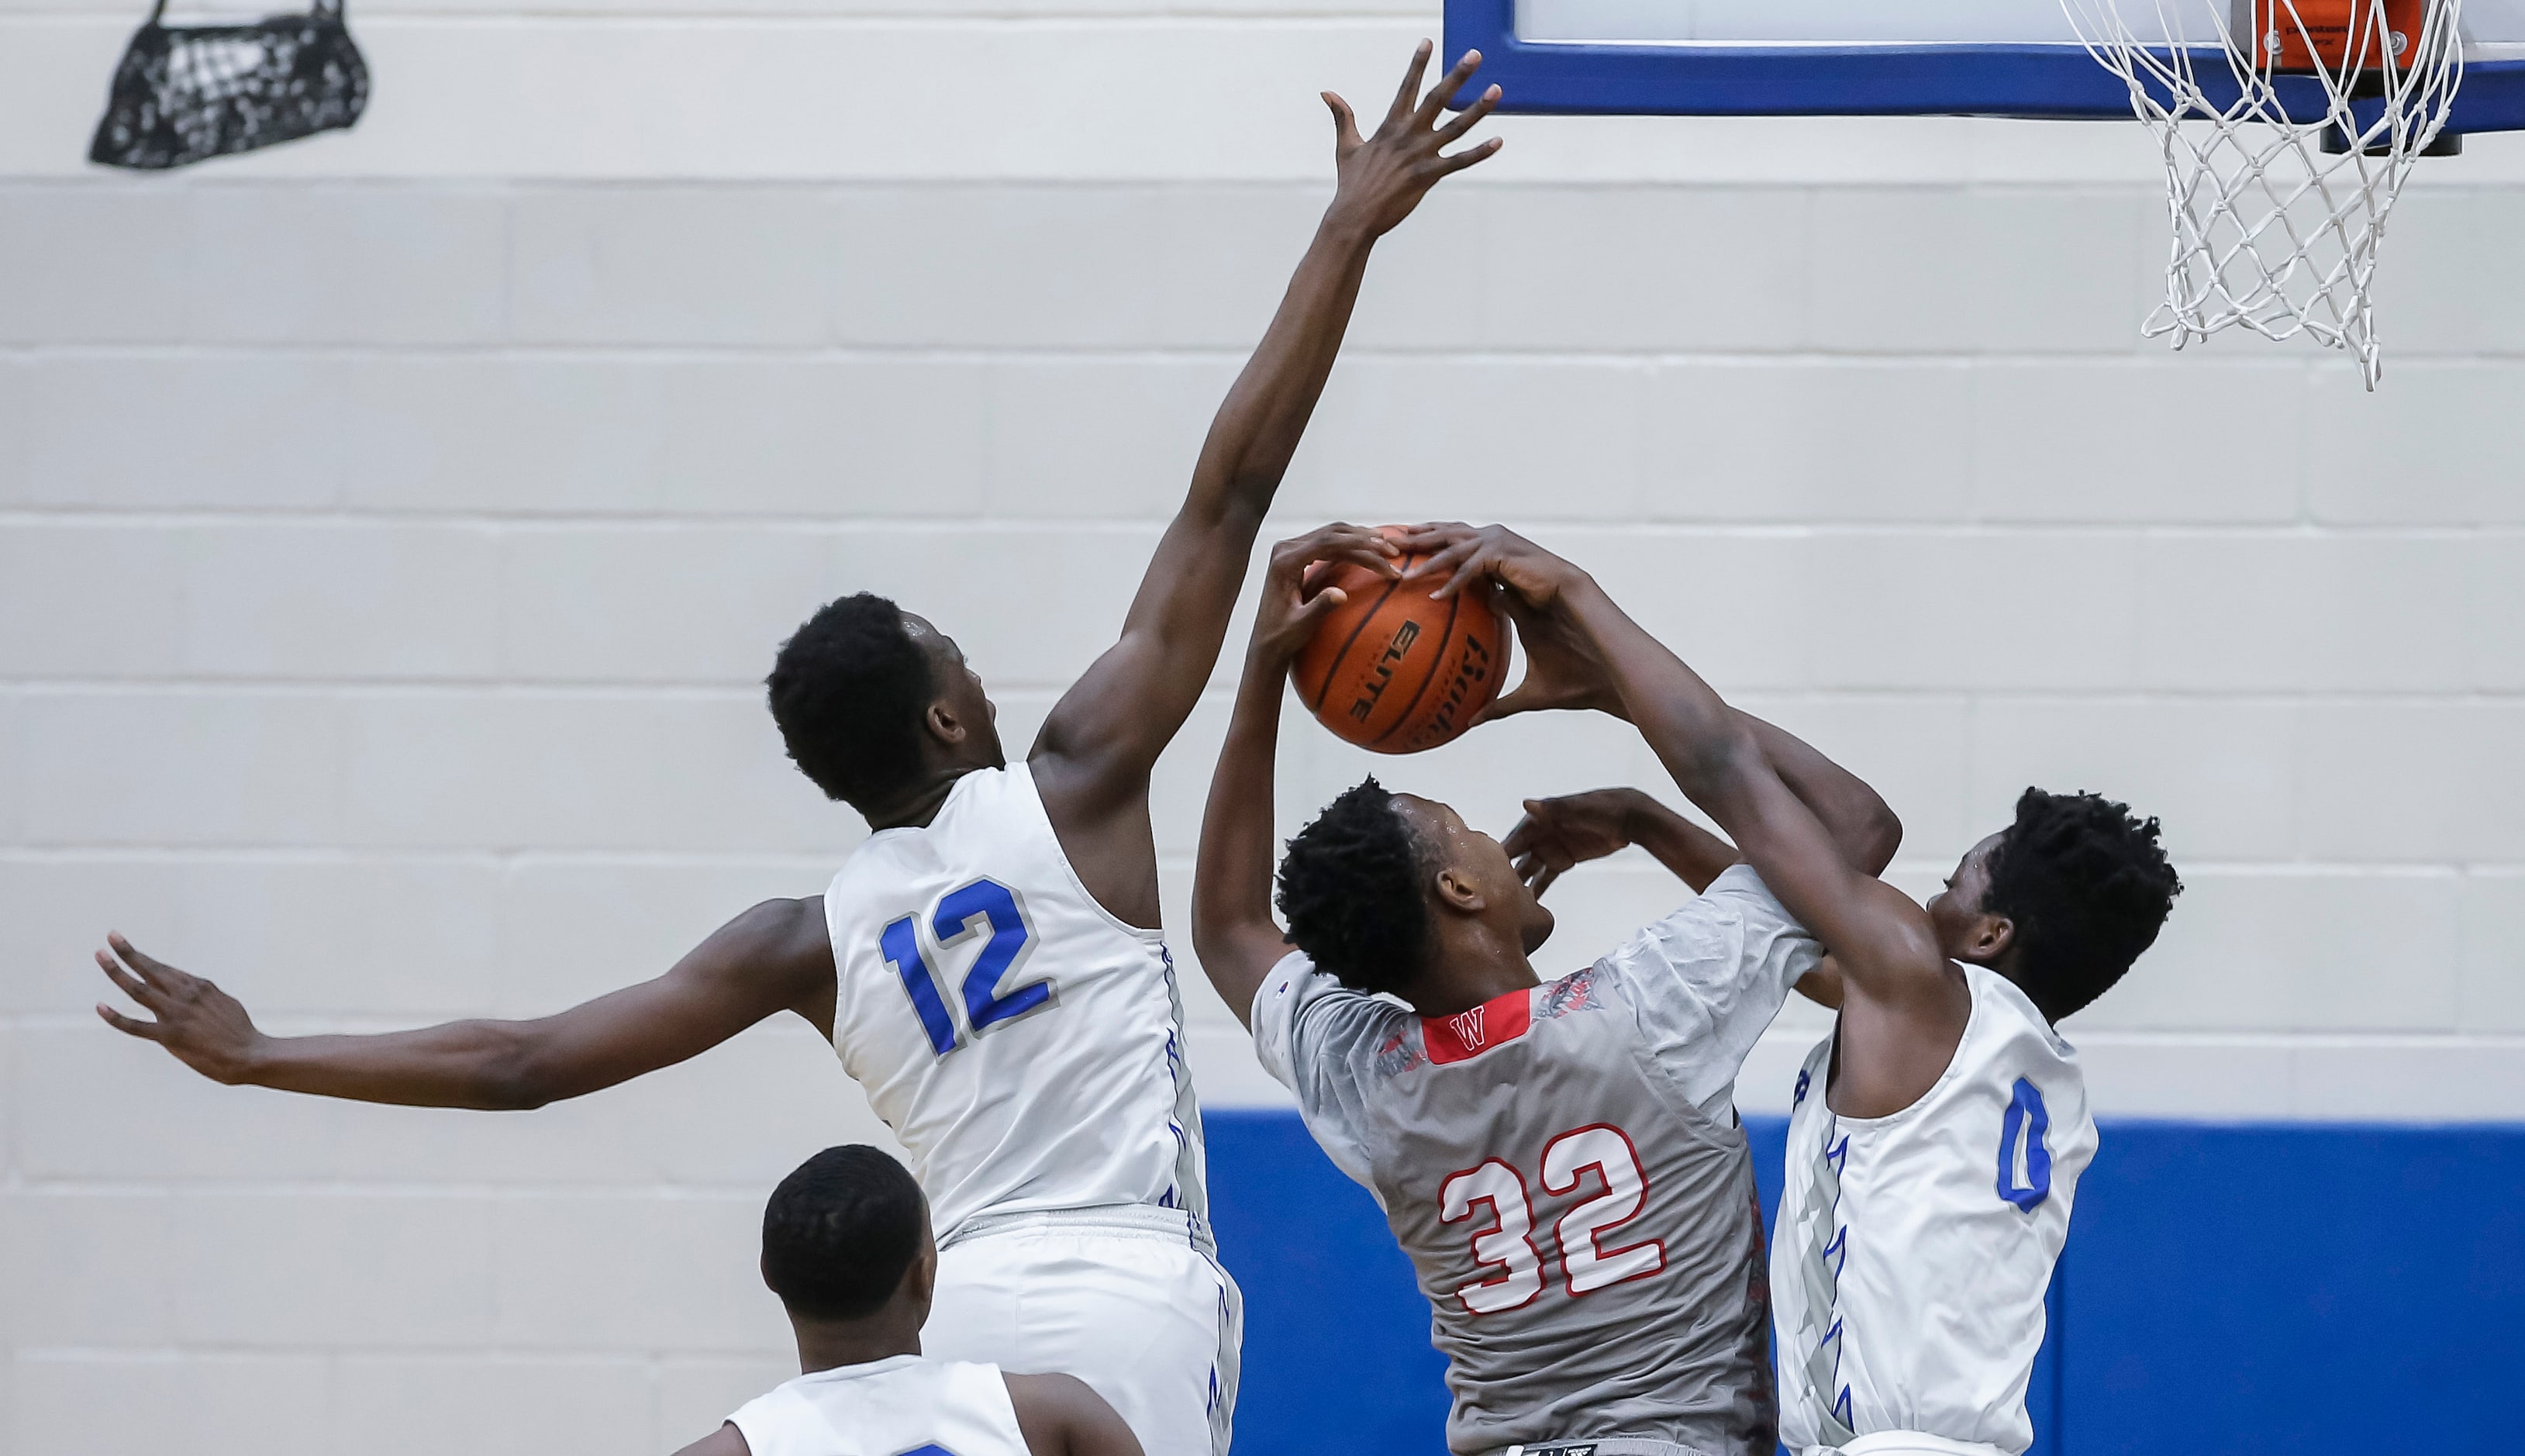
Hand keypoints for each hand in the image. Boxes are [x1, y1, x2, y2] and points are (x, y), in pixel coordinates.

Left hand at [94, 933, 264, 1084]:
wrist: (249, 1054)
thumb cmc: (240, 1031)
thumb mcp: (224, 1002)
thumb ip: (203, 995)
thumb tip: (192, 990)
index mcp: (199, 986)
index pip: (164, 968)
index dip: (143, 957)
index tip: (126, 947)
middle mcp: (185, 995)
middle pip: (150, 969)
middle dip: (128, 952)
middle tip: (111, 937)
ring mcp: (175, 1014)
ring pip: (139, 989)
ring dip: (117, 972)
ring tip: (101, 956)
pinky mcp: (169, 1036)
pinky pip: (136, 1025)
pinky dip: (116, 1017)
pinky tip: (100, 1007)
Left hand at [1249, 523, 1399, 668]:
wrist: (1265, 642)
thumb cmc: (1283, 637)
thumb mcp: (1301, 626)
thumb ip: (1319, 608)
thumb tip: (1341, 594)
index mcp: (1285, 562)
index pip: (1327, 543)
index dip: (1358, 546)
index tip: (1383, 553)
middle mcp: (1286, 549)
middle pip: (1332, 533)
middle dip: (1364, 539)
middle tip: (1392, 548)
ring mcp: (1290, 550)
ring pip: (1331, 534)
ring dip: (1360, 538)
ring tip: (1387, 546)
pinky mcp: (1297, 555)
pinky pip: (1328, 543)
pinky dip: (1350, 544)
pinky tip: (1369, 549)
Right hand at [1322, 43, 1503, 240]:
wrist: (1355, 216)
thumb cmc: (1351, 182)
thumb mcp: (1347, 146)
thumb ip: (1343, 116)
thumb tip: (1327, 93)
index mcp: (1390, 125)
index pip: (1407, 87)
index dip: (1418, 64)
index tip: (1428, 42)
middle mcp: (1408, 135)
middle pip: (1438, 98)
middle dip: (1457, 75)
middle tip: (1475, 55)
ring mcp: (1420, 155)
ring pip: (1456, 127)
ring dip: (1477, 108)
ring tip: (1496, 90)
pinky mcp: (1429, 176)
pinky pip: (1459, 162)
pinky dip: (1479, 152)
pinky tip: (1498, 141)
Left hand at [1389, 523, 1614, 722]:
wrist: (1617, 675)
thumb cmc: (1585, 683)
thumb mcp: (1532, 694)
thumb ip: (1500, 705)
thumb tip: (1470, 722)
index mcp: (1523, 593)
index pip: (1476, 564)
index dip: (1444, 560)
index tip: (1410, 565)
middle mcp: (1527, 573)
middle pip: (1472, 539)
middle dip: (1433, 535)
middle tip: (1396, 540)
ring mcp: (1537, 568)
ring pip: (1478, 541)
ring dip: (1441, 545)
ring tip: (1406, 552)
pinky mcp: (1545, 570)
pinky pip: (1493, 562)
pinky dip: (1463, 573)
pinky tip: (1438, 591)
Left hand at [1391, 521, 1586, 607]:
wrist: (1570, 595)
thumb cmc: (1546, 604)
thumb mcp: (1510, 603)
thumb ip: (1494, 605)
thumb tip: (1488, 615)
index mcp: (1490, 542)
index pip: (1451, 534)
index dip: (1427, 534)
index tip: (1402, 538)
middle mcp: (1491, 536)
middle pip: (1445, 533)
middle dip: (1416, 538)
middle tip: (1388, 543)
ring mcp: (1496, 541)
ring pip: (1453, 548)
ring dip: (1426, 560)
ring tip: (1404, 574)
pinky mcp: (1502, 553)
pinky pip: (1470, 568)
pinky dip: (1453, 582)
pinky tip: (1436, 597)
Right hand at [1502, 788, 1648, 896]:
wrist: (1630, 818)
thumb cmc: (1603, 807)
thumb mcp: (1577, 808)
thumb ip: (1552, 808)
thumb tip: (1527, 804)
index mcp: (1540, 819)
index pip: (1514, 839)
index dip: (1500, 855)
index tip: (1485, 872)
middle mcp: (1541, 834)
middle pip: (1518, 857)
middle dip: (1505, 874)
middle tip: (1492, 894)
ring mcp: (1552, 848)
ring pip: (1530, 869)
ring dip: (1520, 884)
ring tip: (1507, 904)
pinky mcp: (1565, 860)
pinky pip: (1546, 877)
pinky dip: (1538, 889)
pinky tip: (1528, 904)